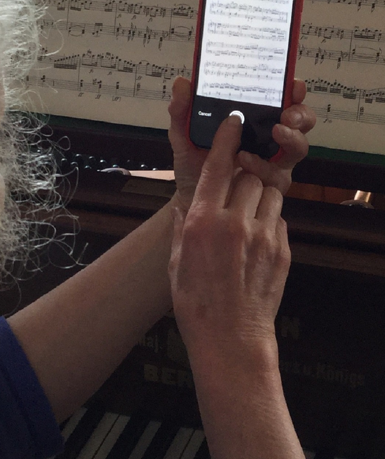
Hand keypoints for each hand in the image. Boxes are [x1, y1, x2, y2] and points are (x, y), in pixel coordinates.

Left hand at [168, 77, 315, 211]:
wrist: (190, 199)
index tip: (293, 85)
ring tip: (276, 132)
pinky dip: (264, 166)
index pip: (282, 99)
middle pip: (301, 122)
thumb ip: (181, 110)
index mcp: (255, 119)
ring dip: (292, 138)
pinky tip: (247, 160)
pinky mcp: (270, 185)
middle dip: (301, 114)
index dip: (293, 90)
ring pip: (297, 148)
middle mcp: (270, 138)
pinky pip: (276, 175)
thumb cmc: (193, 163)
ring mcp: (274, 162)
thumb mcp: (184, 134)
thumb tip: (181, 83)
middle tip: (288, 114)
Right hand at [169, 115, 290, 362]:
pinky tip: (256, 243)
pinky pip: (279, 220)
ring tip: (247, 220)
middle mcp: (234, 223)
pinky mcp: (282, 250)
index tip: (234, 120)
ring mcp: (262, 236)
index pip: (218, 166)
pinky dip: (269, 223)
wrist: (230, 338)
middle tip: (234, 195)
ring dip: (259, 198)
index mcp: (202, 221)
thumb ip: (183, 227)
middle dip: (243, 179)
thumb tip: (184, 207)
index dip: (227, 139)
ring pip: (269, 194)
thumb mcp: (177, 262)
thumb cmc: (197, 303)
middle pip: (248, 177)